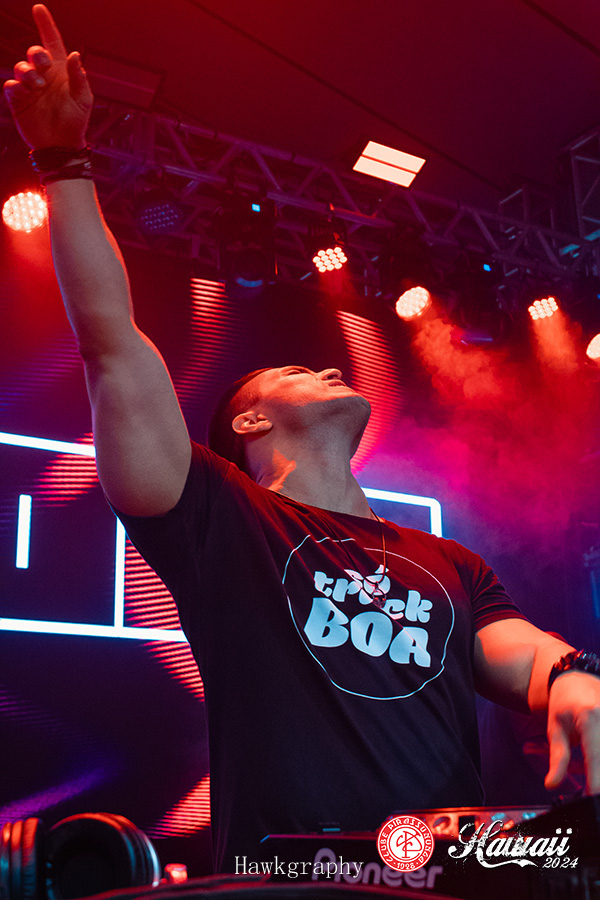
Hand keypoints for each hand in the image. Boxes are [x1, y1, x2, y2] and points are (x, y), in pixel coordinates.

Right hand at [3, 4, 92, 148]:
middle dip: (37, 54)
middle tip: (43, 65)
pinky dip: (16, 86)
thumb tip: (74, 54)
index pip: (52, 42)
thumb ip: (78, 77)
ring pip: (21, 67)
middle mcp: (44, 75)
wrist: (62, 145)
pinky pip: (11, 85)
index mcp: (61, 71)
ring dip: (28, 72)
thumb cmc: (76, 122)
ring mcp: (31, 87)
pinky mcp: (19, 100)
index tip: (39, 9)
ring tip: (37, 86)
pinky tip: (24, 92)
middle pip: (34, 52)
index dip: (46, 25)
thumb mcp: (84, 99)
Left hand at [545, 670, 599, 793]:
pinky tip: (588, 758)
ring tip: (580, 765)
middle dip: (594, 777)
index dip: (595, 783)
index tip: (590, 798)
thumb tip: (552, 785)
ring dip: (594, 766)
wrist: (577, 678)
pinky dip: (597, 758)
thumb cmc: (564, 701)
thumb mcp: (555, 729)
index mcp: (591, 718)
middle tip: (586, 789)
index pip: (596, 758)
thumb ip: (557, 759)